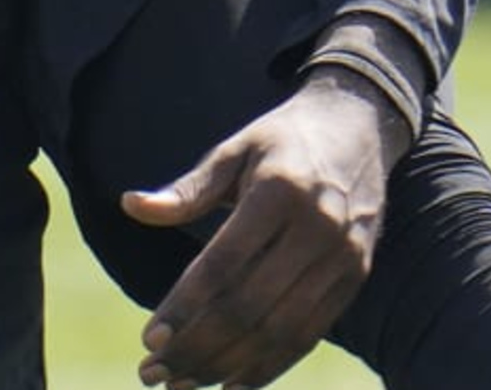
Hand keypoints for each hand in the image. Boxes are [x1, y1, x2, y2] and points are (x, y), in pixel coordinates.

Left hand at [118, 70, 407, 387]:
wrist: (360, 126)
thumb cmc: (282, 141)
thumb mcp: (234, 149)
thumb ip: (188, 189)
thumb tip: (130, 206)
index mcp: (279, 190)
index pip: (224, 264)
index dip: (184, 307)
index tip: (149, 340)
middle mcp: (317, 227)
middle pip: (250, 306)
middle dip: (197, 347)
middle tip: (153, 373)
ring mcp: (343, 257)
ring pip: (279, 330)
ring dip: (227, 365)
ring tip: (182, 384)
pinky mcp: (356, 277)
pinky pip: (310, 334)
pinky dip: (270, 366)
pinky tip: (230, 384)